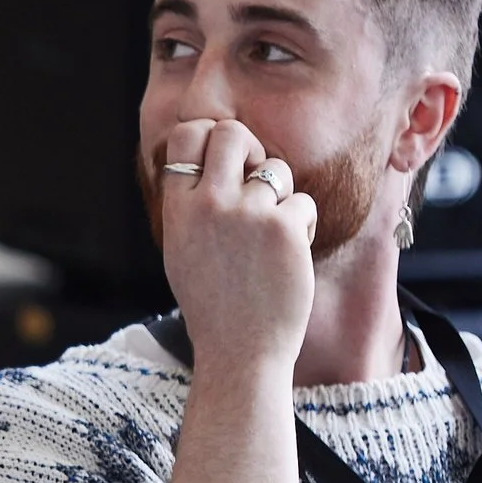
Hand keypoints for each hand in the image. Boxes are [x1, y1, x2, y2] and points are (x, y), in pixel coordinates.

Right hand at [158, 119, 319, 375]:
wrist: (239, 349)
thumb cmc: (212, 304)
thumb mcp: (180, 250)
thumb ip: (189, 206)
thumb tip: (208, 162)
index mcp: (177, 209)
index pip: (186, 137)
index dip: (209, 137)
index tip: (225, 159)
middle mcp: (209, 204)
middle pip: (231, 133)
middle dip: (251, 147)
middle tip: (256, 176)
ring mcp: (248, 214)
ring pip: (276, 170)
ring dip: (281, 196)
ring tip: (273, 235)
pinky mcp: (285, 228)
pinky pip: (303, 203)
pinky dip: (304, 226)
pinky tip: (289, 256)